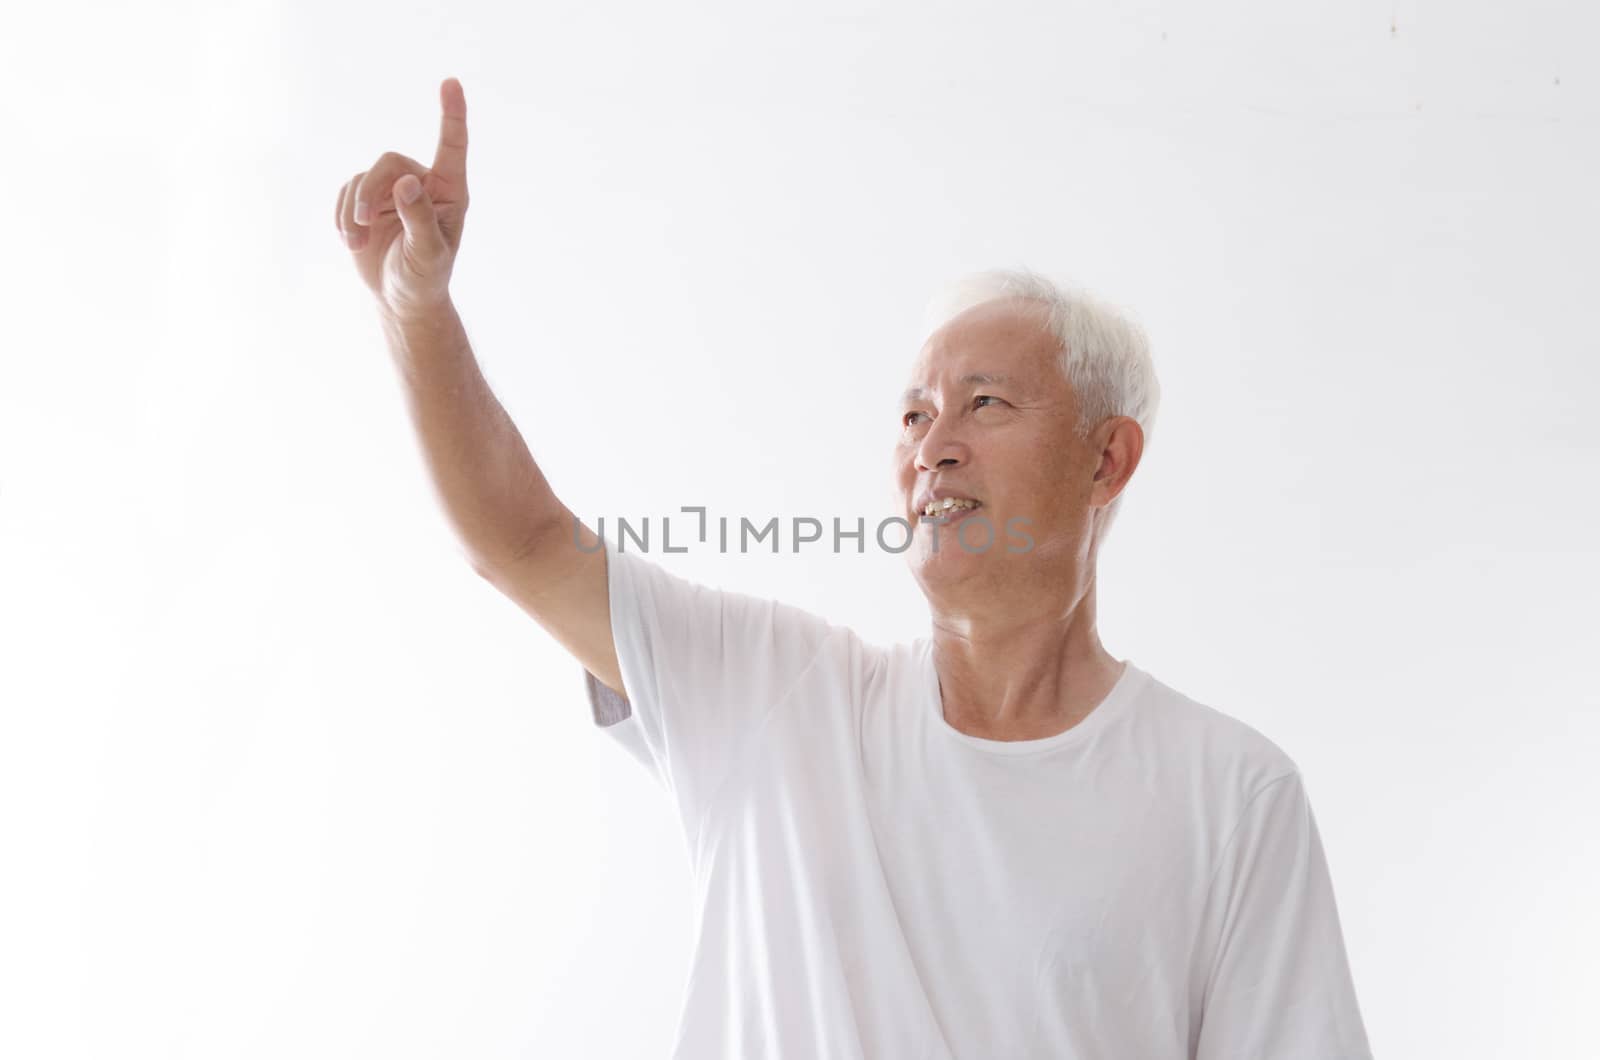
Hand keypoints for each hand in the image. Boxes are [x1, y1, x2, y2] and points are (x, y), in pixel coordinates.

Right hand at [335, 77, 468, 320]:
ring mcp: (393, 190)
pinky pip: (346, 192)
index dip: (452, 114)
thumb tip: (406, 181)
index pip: (451, 146)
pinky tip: (352, 242)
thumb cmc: (424, 278)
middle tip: (363, 225)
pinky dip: (342, 216)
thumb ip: (420, 217)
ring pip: (363, 178)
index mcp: (450, 191)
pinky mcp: (367, 200)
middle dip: (371, 192)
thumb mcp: (428, 253)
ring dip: (354, 211)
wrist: (401, 299)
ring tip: (357, 244)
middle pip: (388, 162)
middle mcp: (423, 184)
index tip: (451, 82)